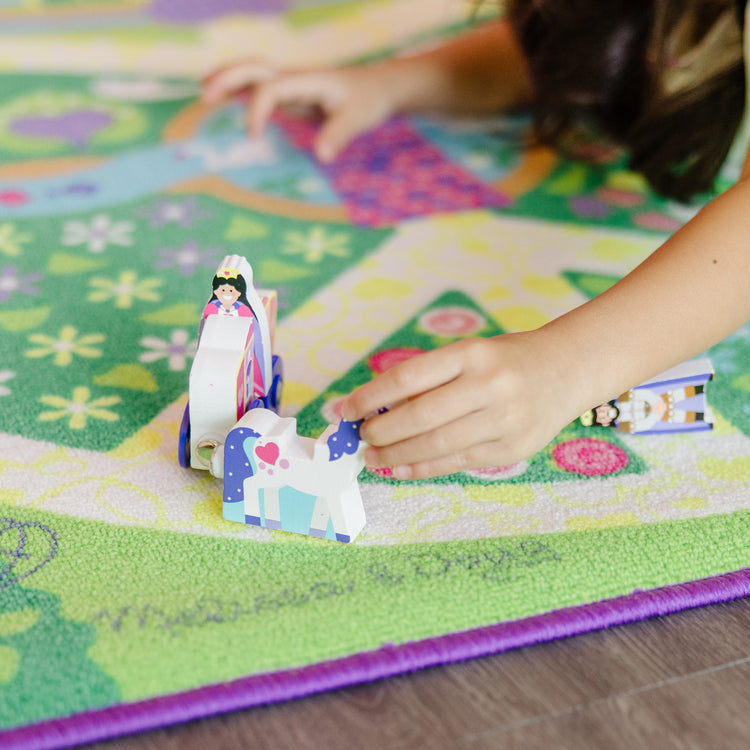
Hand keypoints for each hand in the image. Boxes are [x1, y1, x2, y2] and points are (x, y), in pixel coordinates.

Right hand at [201, 60, 401, 162]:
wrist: (378, 87)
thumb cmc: (369, 100)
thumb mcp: (359, 118)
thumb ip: (339, 135)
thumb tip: (322, 157)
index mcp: (307, 80)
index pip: (270, 88)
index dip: (257, 110)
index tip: (252, 137)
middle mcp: (294, 78)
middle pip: (253, 69)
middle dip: (228, 79)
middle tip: (205, 97)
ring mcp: (291, 86)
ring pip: (253, 76)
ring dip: (228, 81)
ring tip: (203, 93)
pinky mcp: (292, 96)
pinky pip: (261, 91)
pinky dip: (240, 93)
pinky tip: (226, 100)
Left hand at [341, 332, 581, 479]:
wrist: (567, 369)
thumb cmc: (505, 360)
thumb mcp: (469, 354)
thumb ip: (430, 380)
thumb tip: (377, 410)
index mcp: (473, 353)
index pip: (407, 378)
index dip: (370, 397)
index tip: (345, 409)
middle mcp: (490, 385)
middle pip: (419, 416)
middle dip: (380, 431)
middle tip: (360, 436)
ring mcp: (505, 420)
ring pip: (436, 445)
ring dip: (395, 454)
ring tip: (372, 456)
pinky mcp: (512, 449)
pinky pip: (456, 463)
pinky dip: (421, 468)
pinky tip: (398, 468)